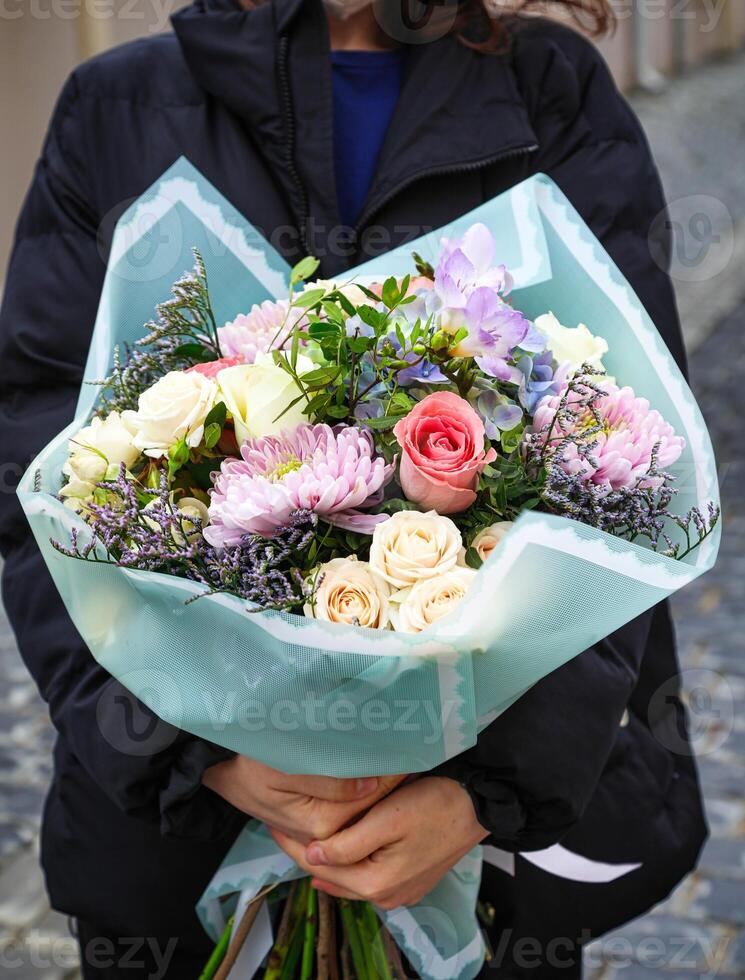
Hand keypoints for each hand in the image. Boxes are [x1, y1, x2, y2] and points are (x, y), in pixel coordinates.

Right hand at [203, 755, 402, 843]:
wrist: (222, 770)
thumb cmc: (251, 762)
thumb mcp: (287, 767)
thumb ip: (331, 779)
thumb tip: (371, 783)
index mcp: (322, 824)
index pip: (372, 798)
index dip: (394, 772)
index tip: (413, 749)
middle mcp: (325, 834)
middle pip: (372, 808)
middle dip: (394, 782)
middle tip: (416, 751)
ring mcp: (320, 829)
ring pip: (364, 810)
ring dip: (383, 786)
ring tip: (403, 758)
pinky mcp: (316, 820)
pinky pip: (351, 809)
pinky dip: (367, 791)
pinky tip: (376, 770)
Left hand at [270, 776, 487, 908]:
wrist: (479, 804)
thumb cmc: (435, 803)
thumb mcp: (387, 819)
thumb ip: (348, 844)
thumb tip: (312, 858)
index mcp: (377, 884)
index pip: (320, 869)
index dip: (293, 846)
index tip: (272, 824)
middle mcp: (388, 896)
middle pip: (333, 876)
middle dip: (305, 853)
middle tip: (280, 826)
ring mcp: (401, 891)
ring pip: (349, 878)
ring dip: (326, 859)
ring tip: (301, 835)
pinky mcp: (410, 879)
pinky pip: (368, 876)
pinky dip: (348, 863)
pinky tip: (337, 848)